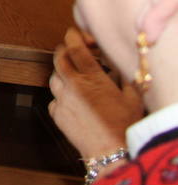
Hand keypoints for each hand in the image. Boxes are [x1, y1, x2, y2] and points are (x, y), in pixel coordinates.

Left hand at [48, 27, 144, 162]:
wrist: (110, 151)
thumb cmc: (123, 125)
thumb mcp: (132, 97)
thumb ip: (125, 77)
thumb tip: (121, 66)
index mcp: (91, 78)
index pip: (74, 47)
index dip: (73, 36)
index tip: (75, 33)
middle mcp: (72, 85)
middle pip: (58, 58)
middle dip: (63, 50)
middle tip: (71, 50)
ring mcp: (61, 99)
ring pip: (54, 77)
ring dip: (62, 73)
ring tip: (75, 78)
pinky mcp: (55, 113)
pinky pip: (53, 98)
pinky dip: (61, 96)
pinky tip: (74, 101)